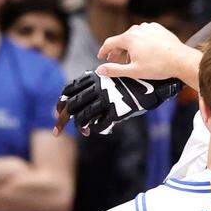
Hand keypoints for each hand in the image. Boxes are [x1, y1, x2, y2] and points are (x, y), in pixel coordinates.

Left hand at [54, 71, 182, 136]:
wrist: (154, 82)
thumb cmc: (132, 81)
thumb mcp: (112, 80)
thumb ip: (98, 90)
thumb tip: (86, 103)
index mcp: (94, 78)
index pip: (69, 90)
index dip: (61, 103)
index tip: (57, 113)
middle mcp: (97, 87)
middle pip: (72, 105)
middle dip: (62, 120)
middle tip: (56, 132)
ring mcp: (106, 98)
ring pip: (84, 116)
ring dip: (80, 126)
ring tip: (83, 131)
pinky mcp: (116, 109)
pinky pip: (100, 124)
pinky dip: (96, 129)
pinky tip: (96, 130)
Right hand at [96, 22, 199, 86]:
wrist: (180, 59)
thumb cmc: (158, 66)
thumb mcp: (133, 71)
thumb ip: (114, 70)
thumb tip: (100, 70)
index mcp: (128, 38)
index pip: (109, 43)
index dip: (103, 51)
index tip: (101, 57)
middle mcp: (137, 29)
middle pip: (121, 39)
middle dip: (117, 50)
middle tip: (115, 60)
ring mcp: (148, 27)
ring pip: (133, 36)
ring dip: (130, 46)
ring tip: (132, 57)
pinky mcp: (158, 28)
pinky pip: (145, 33)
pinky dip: (141, 41)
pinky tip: (145, 50)